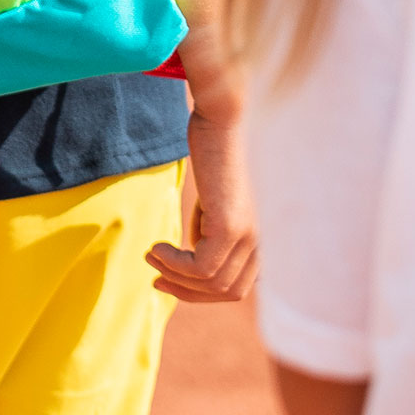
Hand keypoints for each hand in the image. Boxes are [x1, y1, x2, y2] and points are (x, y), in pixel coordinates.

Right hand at [146, 105, 257, 303]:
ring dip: (175, 276)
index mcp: (260, 240)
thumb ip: (212, 228)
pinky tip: (157, 247)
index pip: (236, 287)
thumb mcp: (215, 201)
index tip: (169, 281)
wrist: (222, 121)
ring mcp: (249, 236)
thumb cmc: (216, 154)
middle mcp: (261, 243)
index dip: (202, 293)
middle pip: (227, 292)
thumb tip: (194, 252)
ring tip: (152, 256)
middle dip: (188, 292)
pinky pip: (201, 266)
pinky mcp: (231, 226)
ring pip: (212, 282)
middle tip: (157, 279)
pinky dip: (174, 263)